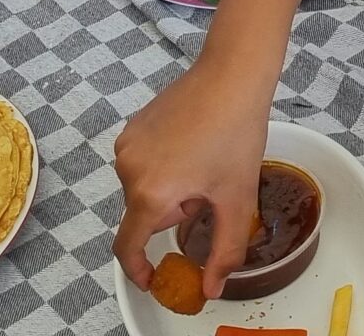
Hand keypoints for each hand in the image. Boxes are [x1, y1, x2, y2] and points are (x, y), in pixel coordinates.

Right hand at [112, 66, 271, 296]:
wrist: (232, 75)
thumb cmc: (236, 133)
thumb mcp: (237, 200)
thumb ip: (224, 251)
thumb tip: (211, 287)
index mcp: (150, 193)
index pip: (127, 247)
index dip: (138, 269)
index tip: (153, 278)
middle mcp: (128, 169)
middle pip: (144, 214)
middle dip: (174, 212)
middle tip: (208, 188)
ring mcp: (127, 145)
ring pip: (144, 188)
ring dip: (169, 189)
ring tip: (202, 161)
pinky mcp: (132, 126)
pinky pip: (142, 163)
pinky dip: (163, 166)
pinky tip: (191, 144)